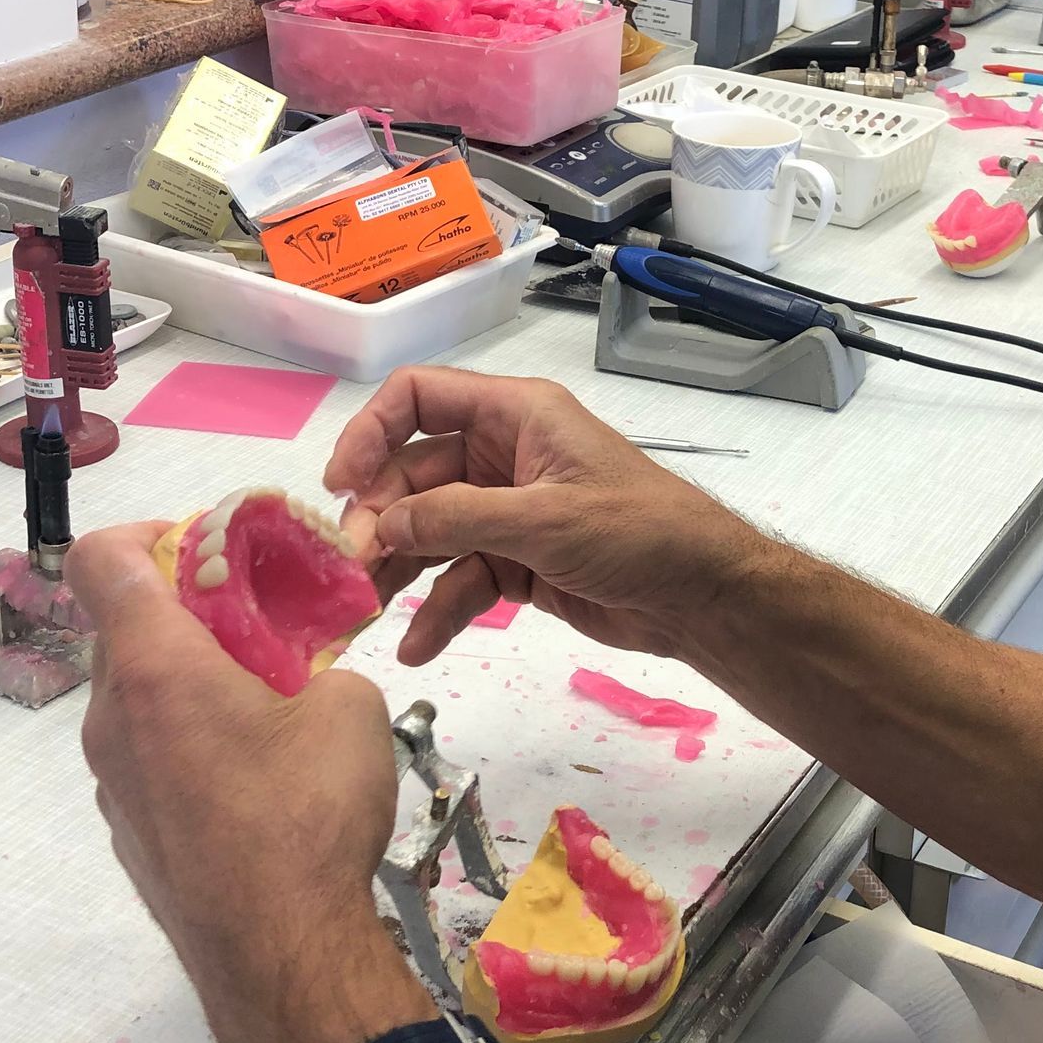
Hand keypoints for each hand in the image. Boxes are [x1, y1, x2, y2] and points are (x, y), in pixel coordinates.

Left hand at [69, 523, 426, 1042]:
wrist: (281, 956)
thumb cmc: (311, 817)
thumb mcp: (353, 708)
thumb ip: (323, 666)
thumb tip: (314, 683)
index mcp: (154, 667)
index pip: (99, 558)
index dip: (144, 531)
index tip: (206, 547)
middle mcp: (111, 718)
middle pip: (124, 630)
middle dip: (188, 613)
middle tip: (263, 630)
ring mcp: (111, 783)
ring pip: (138, 700)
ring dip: (191, 684)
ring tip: (270, 714)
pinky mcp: (129, 835)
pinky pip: (149, 761)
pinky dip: (190, 746)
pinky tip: (258, 786)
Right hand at [324, 370, 762, 667]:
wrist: (702, 597)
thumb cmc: (638, 532)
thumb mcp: (544, 520)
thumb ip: (456, 519)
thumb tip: (381, 527)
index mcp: (514, 416)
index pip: (418, 398)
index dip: (370, 432)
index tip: (340, 485)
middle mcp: (502, 456)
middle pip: (412, 475)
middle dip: (379, 520)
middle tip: (351, 567)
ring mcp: (506, 512)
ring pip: (428, 533)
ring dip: (397, 570)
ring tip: (364, 609)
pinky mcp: (515, 563)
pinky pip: (458, 580)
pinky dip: (438, 610)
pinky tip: (416, 645)